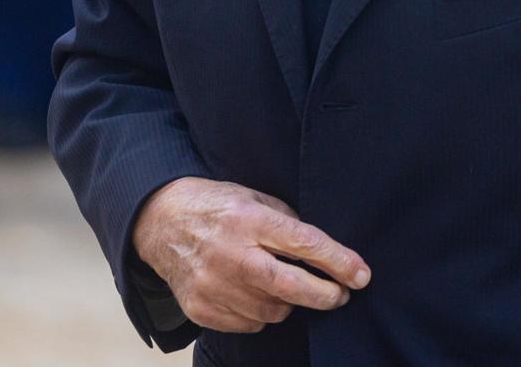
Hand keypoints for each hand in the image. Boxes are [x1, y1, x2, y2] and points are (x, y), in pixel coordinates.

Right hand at [132, 177, 369, 333]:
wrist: (158, 221)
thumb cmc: (214, 206)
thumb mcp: (252, 197)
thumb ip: (286, 222)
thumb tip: (325, 251)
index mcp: (247, 219)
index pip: (303, 243)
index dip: (338, 262)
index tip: (362, 275)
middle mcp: (230, 254)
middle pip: (291, 287)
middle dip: (326, 295)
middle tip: (341, 294)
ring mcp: (212, 285)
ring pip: (273, 311)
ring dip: (288, 302)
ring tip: (282, 284)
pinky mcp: (201, 309)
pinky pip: (250, 324)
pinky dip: (260, 313)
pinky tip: (253, 292)